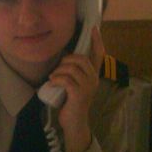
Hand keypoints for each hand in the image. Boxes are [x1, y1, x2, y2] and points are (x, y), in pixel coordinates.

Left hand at [47, 26, 104, 151]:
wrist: (74, 123)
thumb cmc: (71, 103)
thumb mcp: (73, 85)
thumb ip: (72, 73)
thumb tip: (63, 58)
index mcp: (93, 75)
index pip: (99, 54)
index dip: (97, 40)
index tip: (94, 27)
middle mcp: (93, 79)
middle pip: (80, 58)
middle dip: (66, 60)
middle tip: (58, 70)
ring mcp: (88, 87)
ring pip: (72, 68)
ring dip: (59, 71)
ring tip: (53, 78)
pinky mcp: (79, 94)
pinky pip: (66, 79)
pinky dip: (56, 79)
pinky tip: (52, 83)